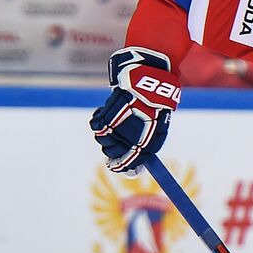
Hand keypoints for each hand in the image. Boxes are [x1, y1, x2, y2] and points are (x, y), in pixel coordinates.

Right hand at [89, 46, 180, 172]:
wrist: (149, 82)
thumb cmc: (154, 108)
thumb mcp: (156, 131)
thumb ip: (144, 150)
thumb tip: (132, 170)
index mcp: (146, 144)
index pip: (128, 162)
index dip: (121, 166)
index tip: (116, 166)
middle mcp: (130, 137)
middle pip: (111, 152)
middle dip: (112, 150)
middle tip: (116, 140)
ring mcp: (117, 126)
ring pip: (102, 139)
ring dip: (106, 134)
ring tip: (115, 123)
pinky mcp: (108, 113)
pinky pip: (95, 124)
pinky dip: (98, 119)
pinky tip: (107, 113)